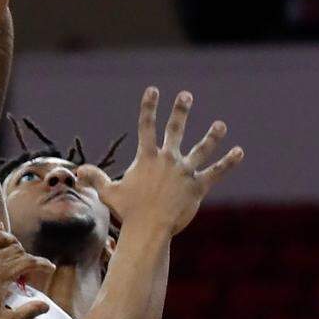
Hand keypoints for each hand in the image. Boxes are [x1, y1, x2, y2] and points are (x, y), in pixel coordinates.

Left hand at [0, 225, 52, 318]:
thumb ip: (26, 314)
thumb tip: (45, 305)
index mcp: (1, 275)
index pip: (28, 262)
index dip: (42, 264)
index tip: (49, 268)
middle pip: (15, 249)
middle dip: (26, 257)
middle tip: (27, 270)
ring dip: (11, 240)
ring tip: (15, 248)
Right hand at [77, 88, 242, 236]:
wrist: (149, 229)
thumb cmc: (128, 212)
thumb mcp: (110, 193)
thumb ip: (97, 178)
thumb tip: (79, 170)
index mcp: (147, 158)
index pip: (146, 126)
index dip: (149, 107)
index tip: (153, 90)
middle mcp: (167, 160)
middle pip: (175, 129)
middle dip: (181, 111)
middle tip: (186, 95)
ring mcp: (184, 172)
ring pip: (202, 148)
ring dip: (212, 136)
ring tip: (220, 125)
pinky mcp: (198, 186)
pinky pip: (216, 171)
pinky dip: (228, 162)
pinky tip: (239, 152)